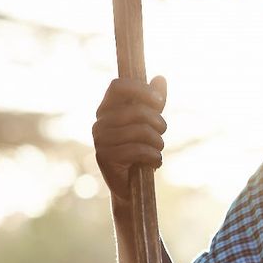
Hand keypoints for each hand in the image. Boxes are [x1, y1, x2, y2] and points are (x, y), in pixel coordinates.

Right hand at [92, 76, 167, 202]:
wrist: (131, 184)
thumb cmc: (140, 147)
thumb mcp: (150, 122)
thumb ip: (154, 101)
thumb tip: (160, 77)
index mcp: (108, 108)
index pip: (118, 85)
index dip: (141, 89)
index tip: (159, 101)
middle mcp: (100, 121)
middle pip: (137, 110)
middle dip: (159, 122)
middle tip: (162, 133)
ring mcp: (100, 139)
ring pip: (142, 131)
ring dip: (158, 142)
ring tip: (157, 150)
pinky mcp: (105, 157)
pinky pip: (139, 150)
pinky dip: (154, 157)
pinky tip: (154, 162)